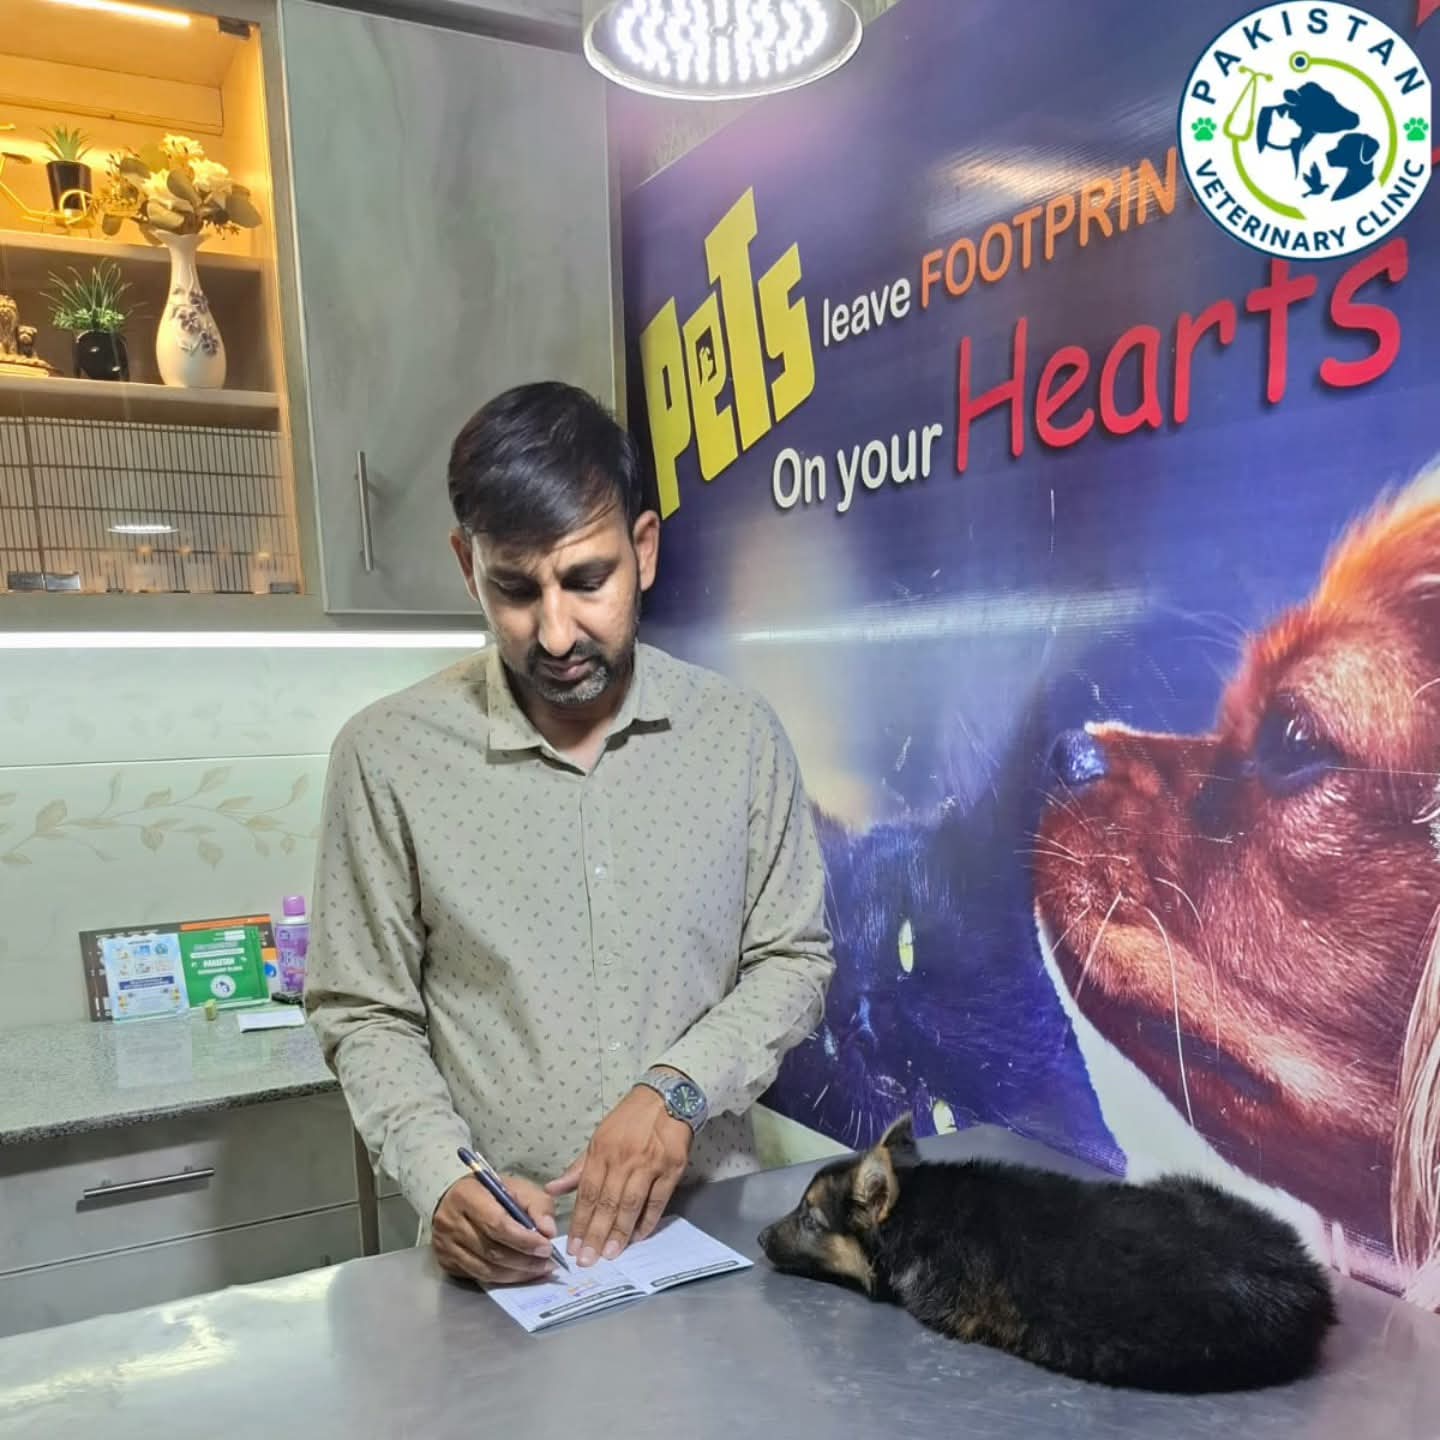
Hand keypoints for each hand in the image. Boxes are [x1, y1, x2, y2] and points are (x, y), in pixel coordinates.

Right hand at [431, 1171, 557, 1285]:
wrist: (456, 1199)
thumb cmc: (490, 1193)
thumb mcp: (517, 1187)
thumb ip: (537, 1204)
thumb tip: (548, 1231)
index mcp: (467, 1196)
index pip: (497, 1224)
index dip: (524, 1239)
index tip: (547, 1247)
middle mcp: (451, 1223)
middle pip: (491, 1251)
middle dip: (524, 1260)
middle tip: (548, 1262)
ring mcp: (445, 1246)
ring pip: (485, 1270)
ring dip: (516, 1274)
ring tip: (539, 1270)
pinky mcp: (446, 1263)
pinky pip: (478, 1277)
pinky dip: (503, 1279)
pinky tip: (520, 1274)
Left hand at [547, 1083, 692, 1266]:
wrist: (666, 1098)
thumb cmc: (629, 1120)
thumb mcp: (598, 1137)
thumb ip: (578, 1168)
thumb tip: (552, 1189)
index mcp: (601, 1151)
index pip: (587, 1193)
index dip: (579, 1222)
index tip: (572, 1246)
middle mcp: (623, 1159)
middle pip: (607, 1203)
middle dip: (596, 1234)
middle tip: (588, 1260)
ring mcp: (648, 1165)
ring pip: (630, 1204)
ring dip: (620, 1233)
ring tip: (610, 1255)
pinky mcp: (672, 1168)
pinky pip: (658, 1201)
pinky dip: (648, 1221)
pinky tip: (638, 1237)